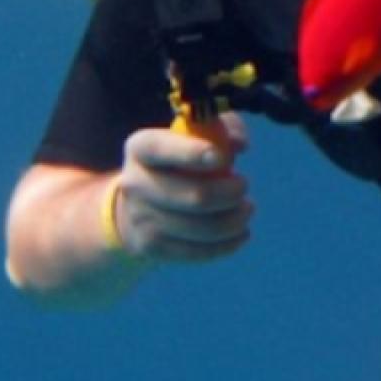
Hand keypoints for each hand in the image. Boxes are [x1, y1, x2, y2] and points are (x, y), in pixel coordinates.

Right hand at [113, 112, 252, 262]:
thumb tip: (240, 145)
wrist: (140, 204)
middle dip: (230, 193)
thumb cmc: (180, 161)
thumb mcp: (197, 134)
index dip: (192, 153)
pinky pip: (196, 252)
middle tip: (244, 186)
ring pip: (201, 227)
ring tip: (246, 210)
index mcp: (141, 147)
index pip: (160, 148)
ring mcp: (139, 218)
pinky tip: (241, 234)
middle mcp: (134, 183)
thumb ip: (222, 129)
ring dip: (234, 220)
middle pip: (194, 196)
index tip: (222, 158)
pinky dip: (226, 244)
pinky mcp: (150, 247)